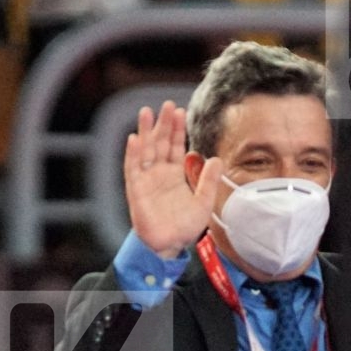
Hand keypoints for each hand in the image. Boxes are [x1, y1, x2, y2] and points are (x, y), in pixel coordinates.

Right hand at [123, 101, 217, 256]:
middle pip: (160, 142)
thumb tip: (217, 159)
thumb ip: (208, 181)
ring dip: (145, 132)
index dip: (177, 129)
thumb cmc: (184, 226)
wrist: (170, 245)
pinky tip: (135, 139)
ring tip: (146, 113)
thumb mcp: (203, 202)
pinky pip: (133, 169)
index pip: (175, 146)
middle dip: (163, 124)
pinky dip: (133, 154)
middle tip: (167, 105)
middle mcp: (159, 173)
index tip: (180, 111)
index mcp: (175, 173)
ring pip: (145, 150)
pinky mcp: (137, 190)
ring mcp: (147, 180)